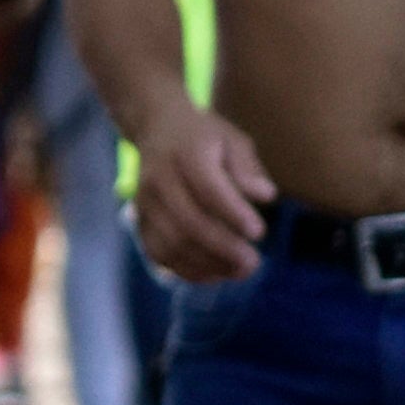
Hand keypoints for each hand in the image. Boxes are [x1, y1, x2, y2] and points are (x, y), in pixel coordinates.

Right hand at [125, 104, 273, 285]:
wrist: (156, 129)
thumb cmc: (204, 138)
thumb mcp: (233, 140)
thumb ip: (248, 168)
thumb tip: (265, 196)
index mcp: (186, 153)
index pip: (209, 189)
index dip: (233, 214)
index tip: (259, 232)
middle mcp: (159, 179)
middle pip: (189, 222)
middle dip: (223, 248)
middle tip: (252, 263)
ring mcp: (145, 203)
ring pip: (172, 244)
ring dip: (207, 264)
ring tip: (238, 272)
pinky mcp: (139, 221)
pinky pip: (159, 253)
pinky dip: (186, 270)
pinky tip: (213, 275)